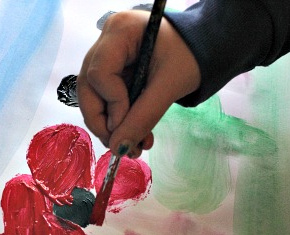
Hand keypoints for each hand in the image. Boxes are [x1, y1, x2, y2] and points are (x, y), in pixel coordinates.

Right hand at [77, 10, 200, 157]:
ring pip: (94, 97)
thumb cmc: (190, 56)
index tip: (128, 129)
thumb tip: (119, 148)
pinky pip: (105, 100)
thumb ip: (144, 116)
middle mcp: (105, 40)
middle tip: (122, 147)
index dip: (111, 105)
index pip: (99, 74)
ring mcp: (106, 55)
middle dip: (103, 123)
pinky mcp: (111, 71)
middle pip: (88, 88)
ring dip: (112, 127)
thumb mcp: (170, 86)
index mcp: (120, 31)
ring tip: (134, 147)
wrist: (201, 48)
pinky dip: (119, 121)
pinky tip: (136, 136)